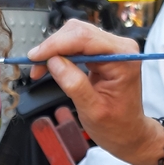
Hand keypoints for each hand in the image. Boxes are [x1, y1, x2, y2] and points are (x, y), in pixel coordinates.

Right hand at [28, 23, 163, 164]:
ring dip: (54, 50)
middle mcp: (120, 47)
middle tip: (35, 66)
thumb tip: (54, 62)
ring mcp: (112, 48)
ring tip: (40, 69)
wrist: (128, 133)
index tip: (35, 57)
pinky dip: (60, 53)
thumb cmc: (117, 125)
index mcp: (123, 57)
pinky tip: (51, 66)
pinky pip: (77, 44)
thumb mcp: (92, 110)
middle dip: (53, 46)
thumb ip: (74, 84)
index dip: (56, 45)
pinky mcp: (103, 52)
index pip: (85, 38)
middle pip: (78, 32)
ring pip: (75, 35)